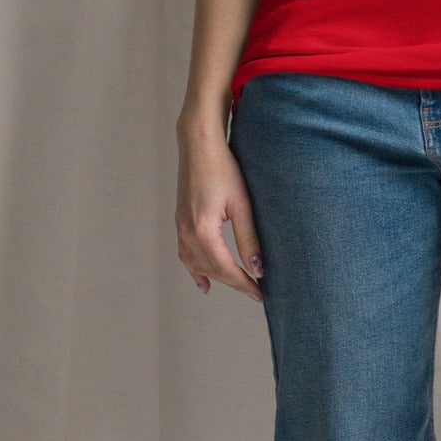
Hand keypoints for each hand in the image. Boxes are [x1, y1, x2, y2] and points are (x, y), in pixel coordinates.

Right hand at [175, 123, 264, 300]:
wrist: (199, 146)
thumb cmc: (223, 169)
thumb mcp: (242, 205)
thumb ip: (249, 239)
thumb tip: (257, 268)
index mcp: (203, 231)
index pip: (227, 269)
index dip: (245, 284)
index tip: (260, 294)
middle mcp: (188, 233)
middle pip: (212, 270)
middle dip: (234, 282)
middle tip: (255, 291)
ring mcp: (181, 228)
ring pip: (197, 265)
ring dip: (216, 278)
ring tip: (235, 286)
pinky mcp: (180, 221)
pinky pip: (185, 255)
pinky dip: (194, 270)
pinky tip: (203, 281)